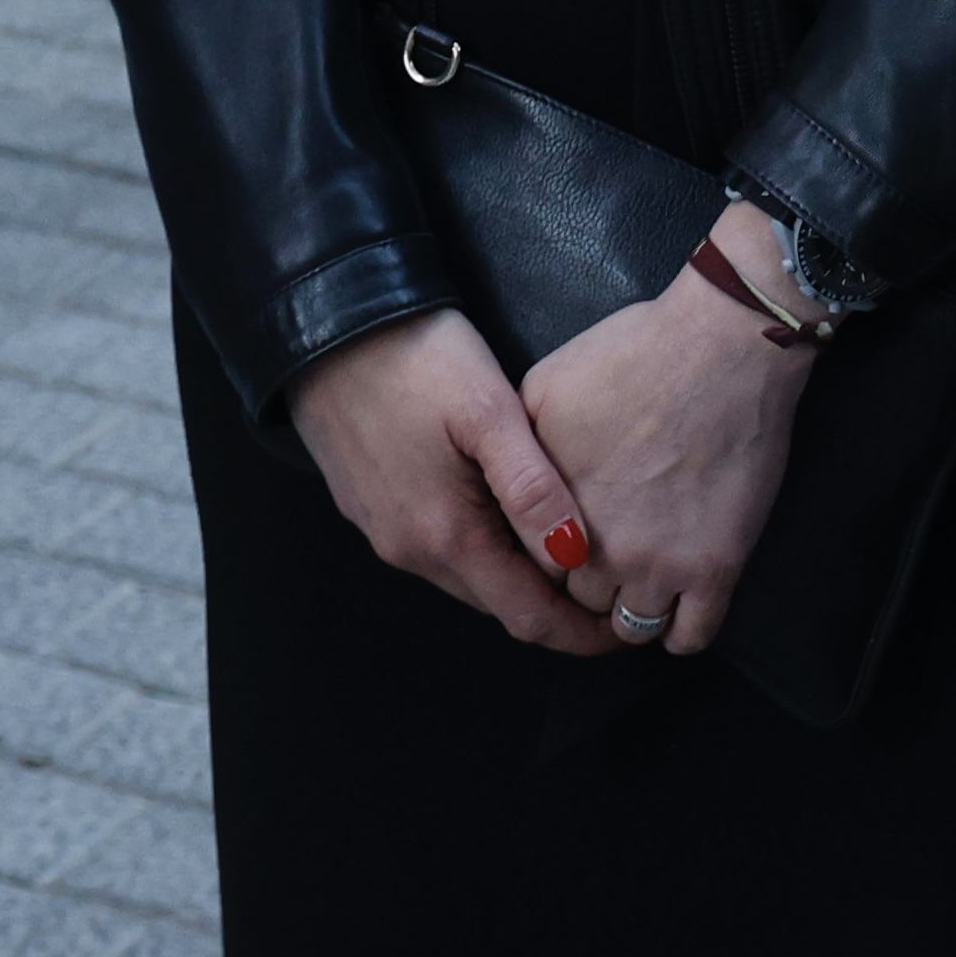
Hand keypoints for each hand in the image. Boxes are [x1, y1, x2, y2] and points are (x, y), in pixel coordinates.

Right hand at [281, 309, 604, 656]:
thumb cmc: (415, 358)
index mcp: (445, 537)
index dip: (582, 633)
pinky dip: (483, 543)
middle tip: (615, 582)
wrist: (323, 323)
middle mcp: (410, 550)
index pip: (528, 618)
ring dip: (518, 573)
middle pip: (499, 601)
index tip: (632, 628)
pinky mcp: (367, 503)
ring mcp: (383, 530)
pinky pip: (438, 543)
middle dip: (557, 606)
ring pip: (469, 573)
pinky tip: (508, 507)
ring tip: (573, 544)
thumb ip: (532, 487)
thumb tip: (576, 555)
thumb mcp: (487, 411)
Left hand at [516, 202, 817, 655]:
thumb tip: (510, 482)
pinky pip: (691, 638)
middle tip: (612, 553)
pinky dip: (681, 629)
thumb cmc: (636, 351)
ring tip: (646, 577)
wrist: (724, 345)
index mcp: (552, 505)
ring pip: (631, 627)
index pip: (535, 567)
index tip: (571, 539)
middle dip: (591, 582)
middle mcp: (597, 547)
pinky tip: (681, 601)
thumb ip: (521, 448)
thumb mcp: (546, 386)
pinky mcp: (715, 569)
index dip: (551, 554)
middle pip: (581, 601)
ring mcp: (659, 564)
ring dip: (634, 607)